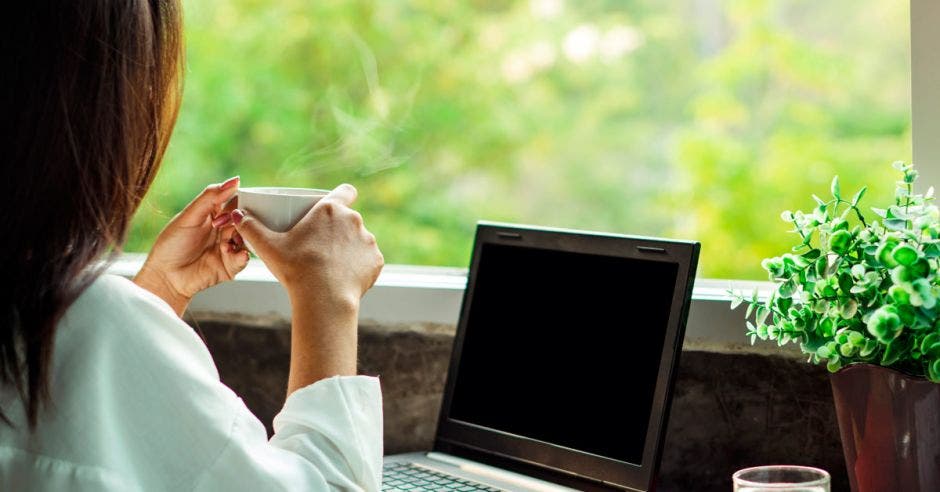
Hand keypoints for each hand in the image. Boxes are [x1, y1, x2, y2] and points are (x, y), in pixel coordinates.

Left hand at [134, 176, 249, 315]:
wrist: (165, 277)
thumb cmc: (172, 245)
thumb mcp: (190, 216)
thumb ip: (211, 197)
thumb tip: (235, 180)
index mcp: (214, 214)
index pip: (236, 202)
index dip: (240, 202)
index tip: (237, 206)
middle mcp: (224, 230)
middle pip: (245, 220)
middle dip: (242, 221)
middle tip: (234, 224)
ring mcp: (229, 247)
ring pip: (247, 238)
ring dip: (242, 238)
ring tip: (228, 241)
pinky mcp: (231, 266)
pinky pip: (244, 258)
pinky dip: (242, 255)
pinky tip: (233, 253)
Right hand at [231, 183, 383, 307]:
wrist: (323, 299)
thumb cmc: (295, 269)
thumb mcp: (268, 247)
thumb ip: (251, 228)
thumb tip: (237, 216)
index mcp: (330, 210)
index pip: (345, 191)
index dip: (340, 196)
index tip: (331, 207)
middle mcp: (354, 220)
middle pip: (348, 219)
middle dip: (338, 229)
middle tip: (320, 246)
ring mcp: (368, 241)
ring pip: (359, 240)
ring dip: (349, 248)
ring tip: (332, 265)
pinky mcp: (376, 261)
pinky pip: (368, 260)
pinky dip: (360, 267)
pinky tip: (346, 277)